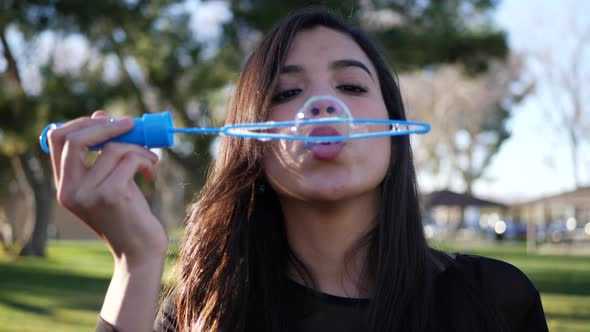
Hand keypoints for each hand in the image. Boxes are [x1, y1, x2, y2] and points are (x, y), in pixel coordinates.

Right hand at [47, 110, 168, 263]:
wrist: (140, 253)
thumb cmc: (129, 216)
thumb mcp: (111, 182)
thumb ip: (103, 155)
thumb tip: (101, 114)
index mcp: (66, 186)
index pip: (57, 140)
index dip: (82, 123)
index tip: (108, 120)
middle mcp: (70, 190)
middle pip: (74, 138)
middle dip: (105, 125)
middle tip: (131, 124)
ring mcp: (89, 193)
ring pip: (112, 147)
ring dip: (138, 147)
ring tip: (150, 161)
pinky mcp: (110, 195)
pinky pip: (129, 159)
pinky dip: (145, 160)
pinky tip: (152, 173)